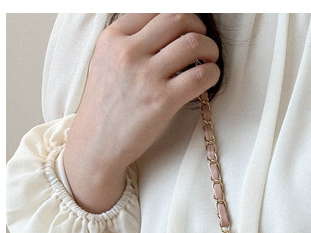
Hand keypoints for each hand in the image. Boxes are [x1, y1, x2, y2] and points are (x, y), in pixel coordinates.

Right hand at [63, 13, 219, 211]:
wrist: (97, 142)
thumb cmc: (107, 105)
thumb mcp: (106, 60)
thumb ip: (130, 41)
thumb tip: (165, 29)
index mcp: (113, 37)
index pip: (155, 8)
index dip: (179, 14)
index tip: (187, 26)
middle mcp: (129, 51)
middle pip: (177, 17)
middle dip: (198, 26)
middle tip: (203, 41)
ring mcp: (146, 76)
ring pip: (193, 42)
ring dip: (210, 48)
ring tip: (210, 59)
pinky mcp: (163, 100)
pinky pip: (200, 76)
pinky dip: (212, 72)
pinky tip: (210, 77)